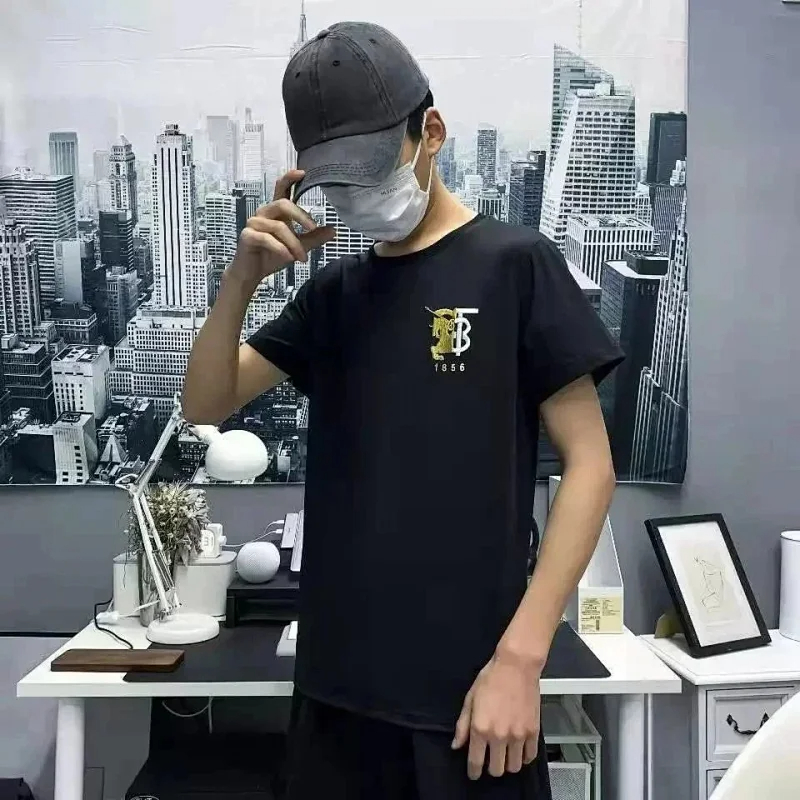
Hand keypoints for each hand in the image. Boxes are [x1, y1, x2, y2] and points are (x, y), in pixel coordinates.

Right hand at [231, 169, 334, 282]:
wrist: (252, 274)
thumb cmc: (272, 256)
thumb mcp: (297, 247)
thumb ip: (313, 238)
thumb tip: (333, 230)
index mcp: (276, 212)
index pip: (281, 189)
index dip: (290, 178)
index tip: (303, 172)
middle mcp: (264, 214)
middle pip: (283, 203)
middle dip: (301, 216)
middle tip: (313, 228)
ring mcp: (254, 224)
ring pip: (279, 227)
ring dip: (294, 243)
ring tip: (302, 258)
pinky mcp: (247, 236)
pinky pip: (267, 239)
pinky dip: (281, 249)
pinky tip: (288, 258)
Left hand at [452, 652, 540, 780]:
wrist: (516, 666)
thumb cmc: (491, 678)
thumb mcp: (470, 699)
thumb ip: (463, 725)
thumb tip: (457, 745)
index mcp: (481, 728)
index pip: (475, 762)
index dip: (473, 771)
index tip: (474, 773)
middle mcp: (499, 736)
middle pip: (496, 770)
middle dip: (491, 768)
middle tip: (490, 758)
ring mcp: (518, 735)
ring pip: (514, 767)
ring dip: (508, 764)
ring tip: (505, 753)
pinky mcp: (533, 731)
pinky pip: (530, 756)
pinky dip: (524, 757)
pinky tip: (519, 748)